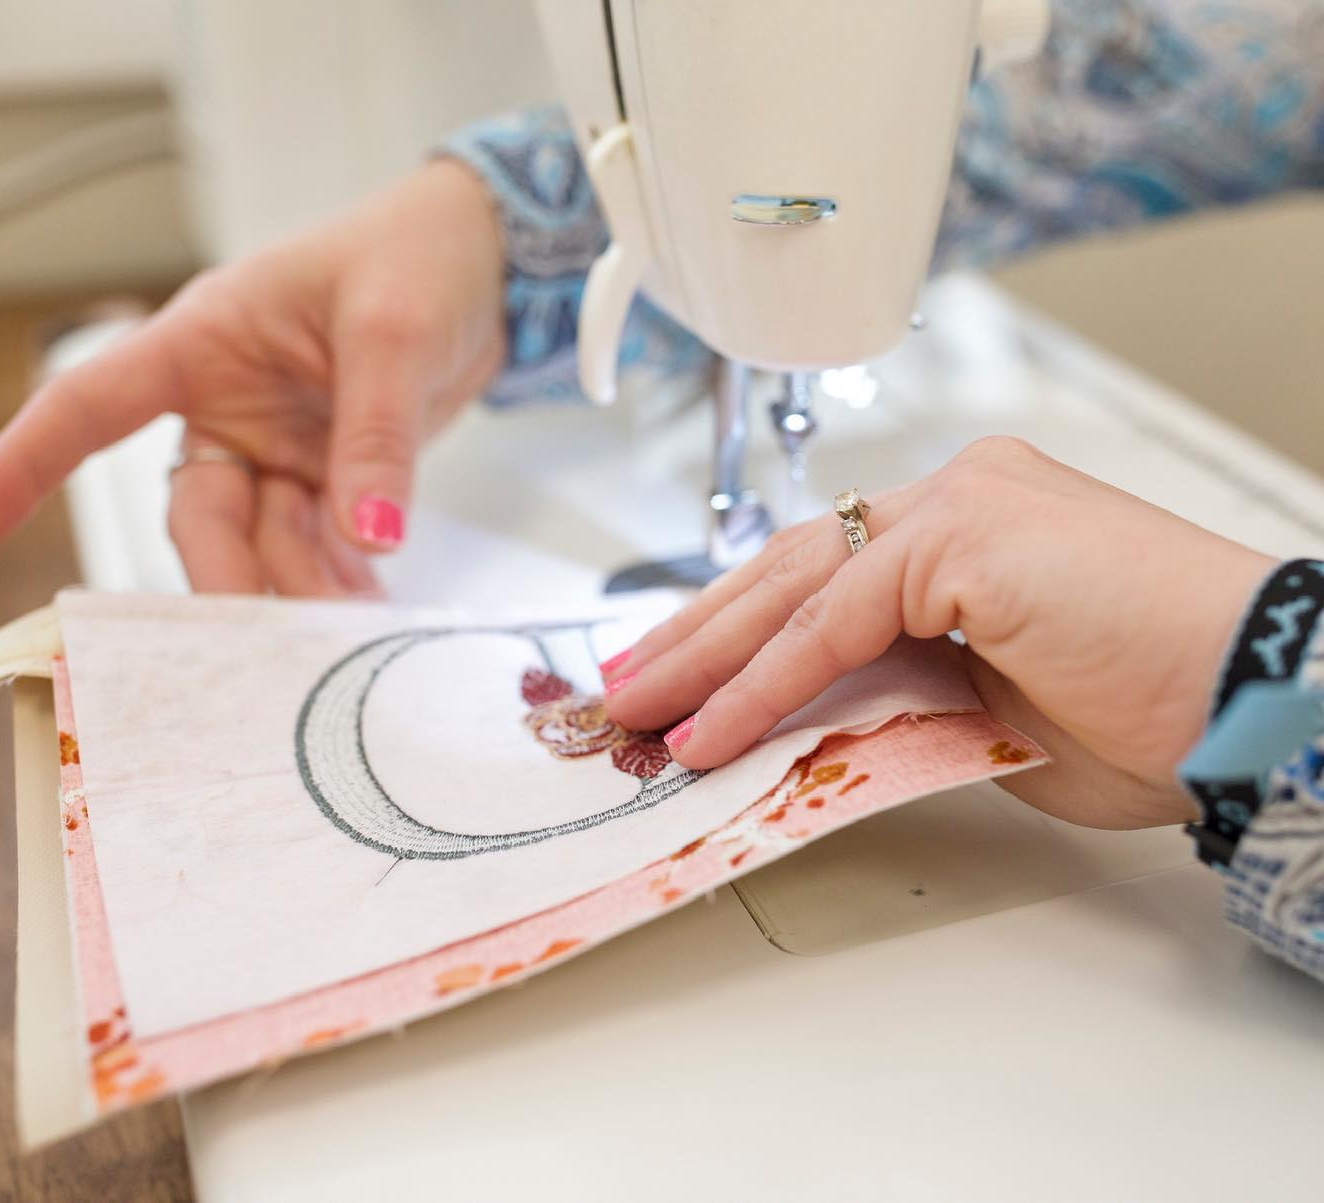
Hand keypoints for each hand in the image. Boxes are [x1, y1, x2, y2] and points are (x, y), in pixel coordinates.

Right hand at [0, 159, 505, 594]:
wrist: (490, 269)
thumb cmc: (417, 257)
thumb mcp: (393, 335)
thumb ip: (373, 437)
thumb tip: (368, 540)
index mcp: (205, 342)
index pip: (91, 406)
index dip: (22, 467)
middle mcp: (228, 404)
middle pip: (198, 513)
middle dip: (233, 577)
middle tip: (282, 638)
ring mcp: (276, 446)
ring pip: (260, 541)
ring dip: (300, 586)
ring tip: (352, 621)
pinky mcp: (326, 475)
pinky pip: (317, 543)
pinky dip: (340, 577)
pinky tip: (371, 601)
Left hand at [603, 437, 1273, 828]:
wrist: (1262, 697)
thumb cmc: (1159, 710)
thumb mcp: (991, 711)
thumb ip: (903, 693)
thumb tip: (827, 721)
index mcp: (968, 524)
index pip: (822, 572)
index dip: (741, 626)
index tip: (682, 675)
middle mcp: (955, 495)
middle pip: (787, 567)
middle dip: (697, 634)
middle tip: (627, 689)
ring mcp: (959, 505)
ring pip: (794, 584)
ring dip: (707, 655)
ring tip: (638, 713)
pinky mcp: (965, 536)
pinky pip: (832, 619)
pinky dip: (765, 679)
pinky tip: (710, 728)